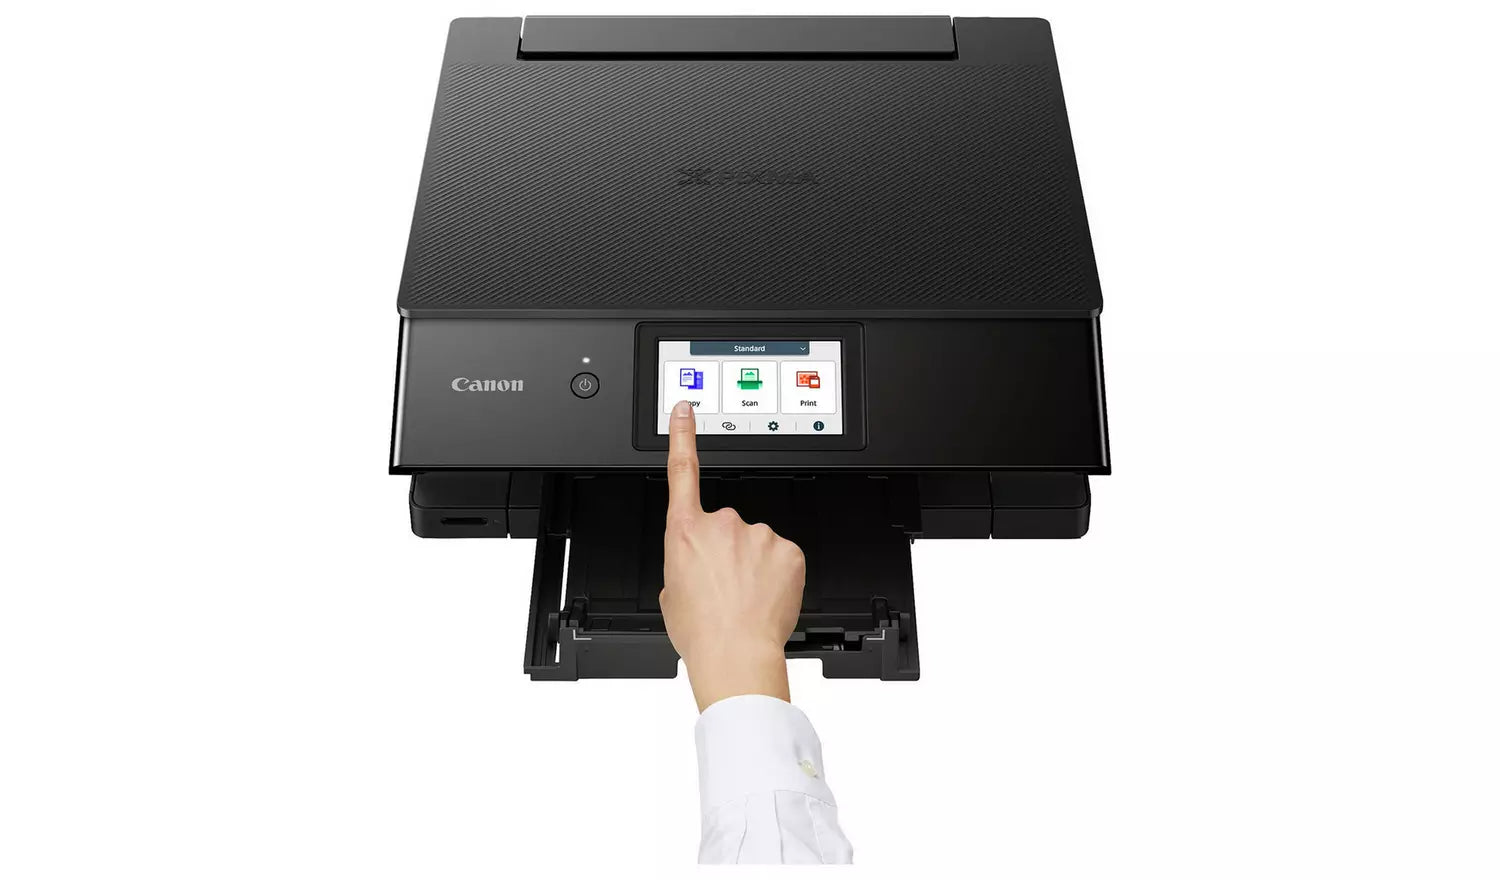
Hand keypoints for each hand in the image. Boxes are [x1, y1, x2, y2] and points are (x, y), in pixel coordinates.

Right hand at [660, 400, 805, 710]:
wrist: (735, 654)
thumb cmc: (700, 631)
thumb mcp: (671, 594)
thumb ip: (683, 566)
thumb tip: (696, 569)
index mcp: (686, 530)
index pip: (683, 470)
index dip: (683, 435)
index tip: (685, 409)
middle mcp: (722, 524)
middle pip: (727, 527)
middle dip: (728, 552)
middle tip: (724, 588)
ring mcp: (758, 534)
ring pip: (758, 544)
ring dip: (754, 566)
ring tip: (744, 599)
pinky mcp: (788, 550)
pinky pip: (782, 557)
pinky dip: (778, 575)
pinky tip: (767, 597)